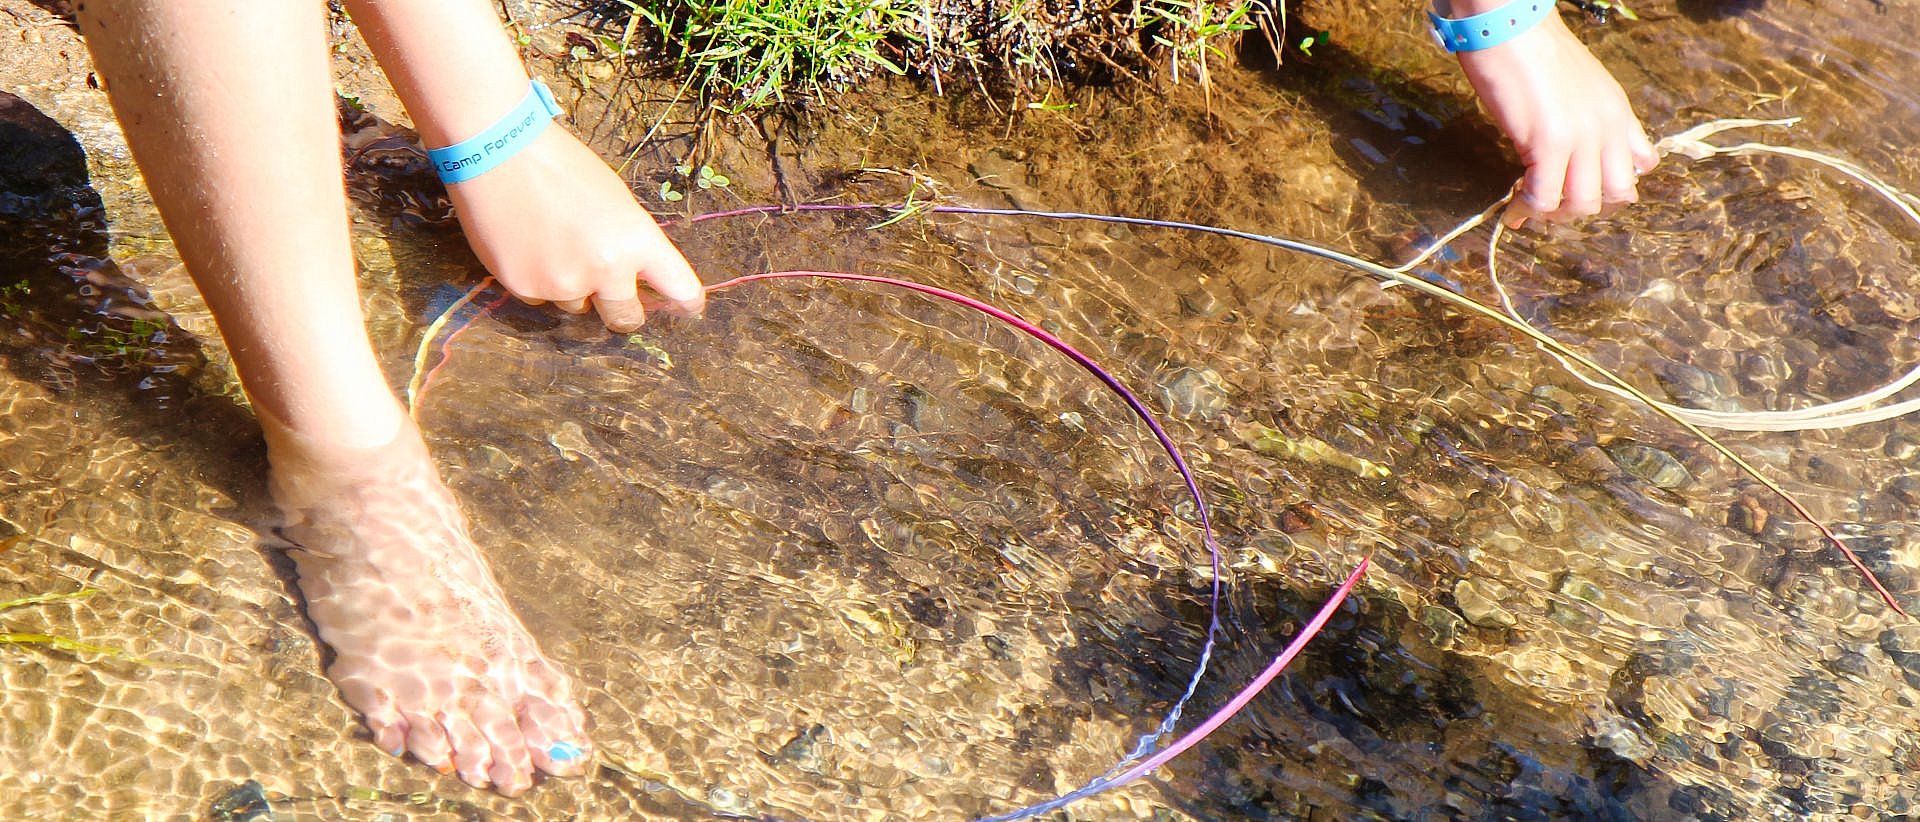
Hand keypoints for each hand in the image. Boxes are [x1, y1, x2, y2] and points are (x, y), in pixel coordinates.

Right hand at [444, 127, 703, 330]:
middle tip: (616, 300)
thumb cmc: (562, 165)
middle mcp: (606, 270)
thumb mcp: (615, 199)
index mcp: (637, 241)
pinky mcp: (524, 288)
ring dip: (572, 287)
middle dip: (624, 311)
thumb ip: (630, 241)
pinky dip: (537, 281)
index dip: (686, 302)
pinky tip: (525, 246)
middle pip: (626, 318)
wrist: (498, 149)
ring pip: (576, 306)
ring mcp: (563, 284)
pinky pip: (540, 299)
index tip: (687, 309)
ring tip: (551, 244)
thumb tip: (637, 276)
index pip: (680, 289)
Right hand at [1454, 10, 1656, 226]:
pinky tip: (1512, 212)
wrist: (1509, 23)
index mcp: (1618, 111)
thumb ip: (1587, 115)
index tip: (1579, 186)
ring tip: (1530, 206)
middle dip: (1584, 209)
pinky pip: (1544, 198)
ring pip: (1583, 204)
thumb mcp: (1578, 83)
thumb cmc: (1531, 47)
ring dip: (1555, 215)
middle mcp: (1608, 127)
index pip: (1642, 166)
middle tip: (1553, 205)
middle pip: (1618, 195)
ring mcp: (1582, 137)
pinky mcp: (1548, 143)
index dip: (1611, 186)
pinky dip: (1527, 211)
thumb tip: (1570, 149)